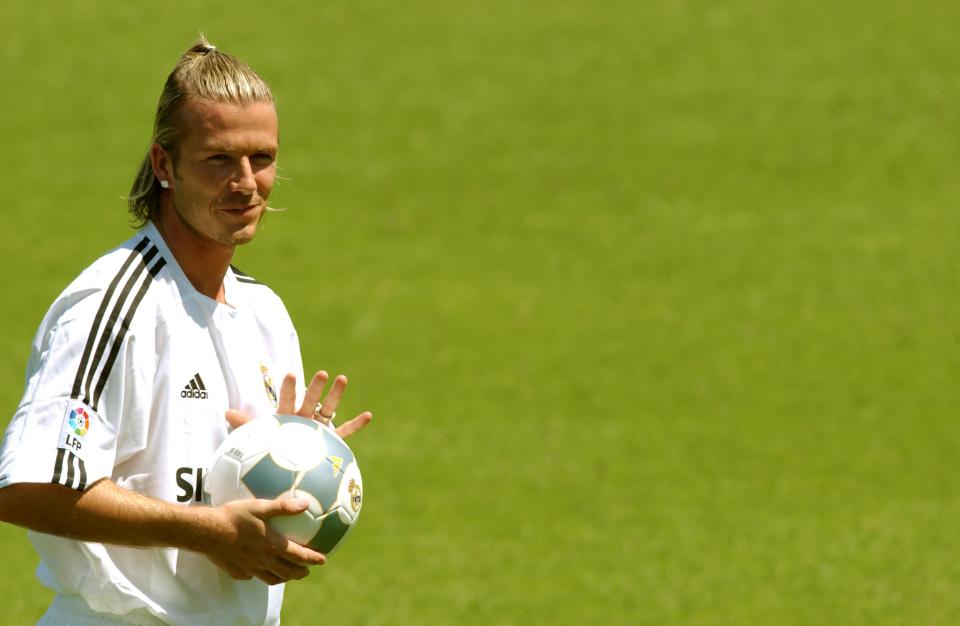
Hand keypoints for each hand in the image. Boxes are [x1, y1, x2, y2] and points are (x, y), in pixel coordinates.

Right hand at [202, 497, 325, 584]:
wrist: (206, 532)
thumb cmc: (234, 517)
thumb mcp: (260, 507)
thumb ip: (283, 506)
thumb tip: (304, 503)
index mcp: (272, 545)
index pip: (299, 556)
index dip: (313, 559)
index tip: (323, 560)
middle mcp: (263, 560)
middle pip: (288, 572)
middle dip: (300, 572)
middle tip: (307, 571)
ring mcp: (250, 569)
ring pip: (271, 579)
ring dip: (283, 577)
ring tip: (288, 575)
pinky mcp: (237, 572)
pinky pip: (252, 577)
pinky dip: (260, 575)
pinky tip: (259, 570)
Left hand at [226, 370, 372, 438]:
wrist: (283, 468)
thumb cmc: (269, 452)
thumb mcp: (255, 439)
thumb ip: (245, 425)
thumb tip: (226, 413)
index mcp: (286, 417)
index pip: (287, 400)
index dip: (289, 389)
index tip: (290, 375)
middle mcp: (304, 418)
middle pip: (311, 400)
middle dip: (316, 387)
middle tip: (321, 374)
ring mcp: (319, 427)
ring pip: (329, 409)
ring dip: (336, 395)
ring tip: (342, 378)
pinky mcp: (331, 439)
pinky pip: (345, 432)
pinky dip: (356, 424)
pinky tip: (368, 415)